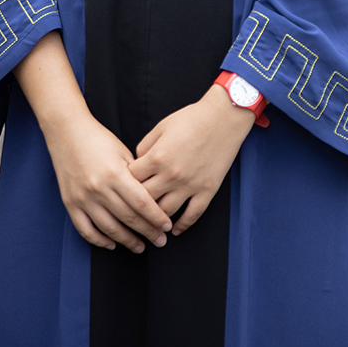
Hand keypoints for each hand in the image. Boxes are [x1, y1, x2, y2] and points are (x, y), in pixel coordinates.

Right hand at [44, 110, 172, 254]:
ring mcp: (83, 198)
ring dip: (127, 241)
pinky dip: (100, 240)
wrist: (67, 132)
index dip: (156, 217)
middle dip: (148, 232)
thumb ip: (136, 175)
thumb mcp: (122, 152)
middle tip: (160, 241)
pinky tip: (112, 244)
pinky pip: (86, 230)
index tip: (167, 226)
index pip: (141, 203)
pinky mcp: (70, 203)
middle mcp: (99, 188)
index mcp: (115, 173)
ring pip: (109, 228)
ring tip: (140, 247)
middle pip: (128, 218)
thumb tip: (152, 198)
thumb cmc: (99, 139)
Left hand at [129, 86, 254, 235]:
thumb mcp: (161, 126)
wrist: (223, 117)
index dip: (125, 183)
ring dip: (156, 220)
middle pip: (145, 200)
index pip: (132, 180)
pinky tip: (175, 229)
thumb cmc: (191, 118)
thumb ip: (145, 146)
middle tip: (133, 210)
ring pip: (166, 213)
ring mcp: (190, 185)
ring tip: (151, 223)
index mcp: (157, 157)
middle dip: (137, 206)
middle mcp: (171, 175)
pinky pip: (192, 215)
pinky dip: (182, 226)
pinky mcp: (207, 190)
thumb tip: (137, 163)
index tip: (124, 188)